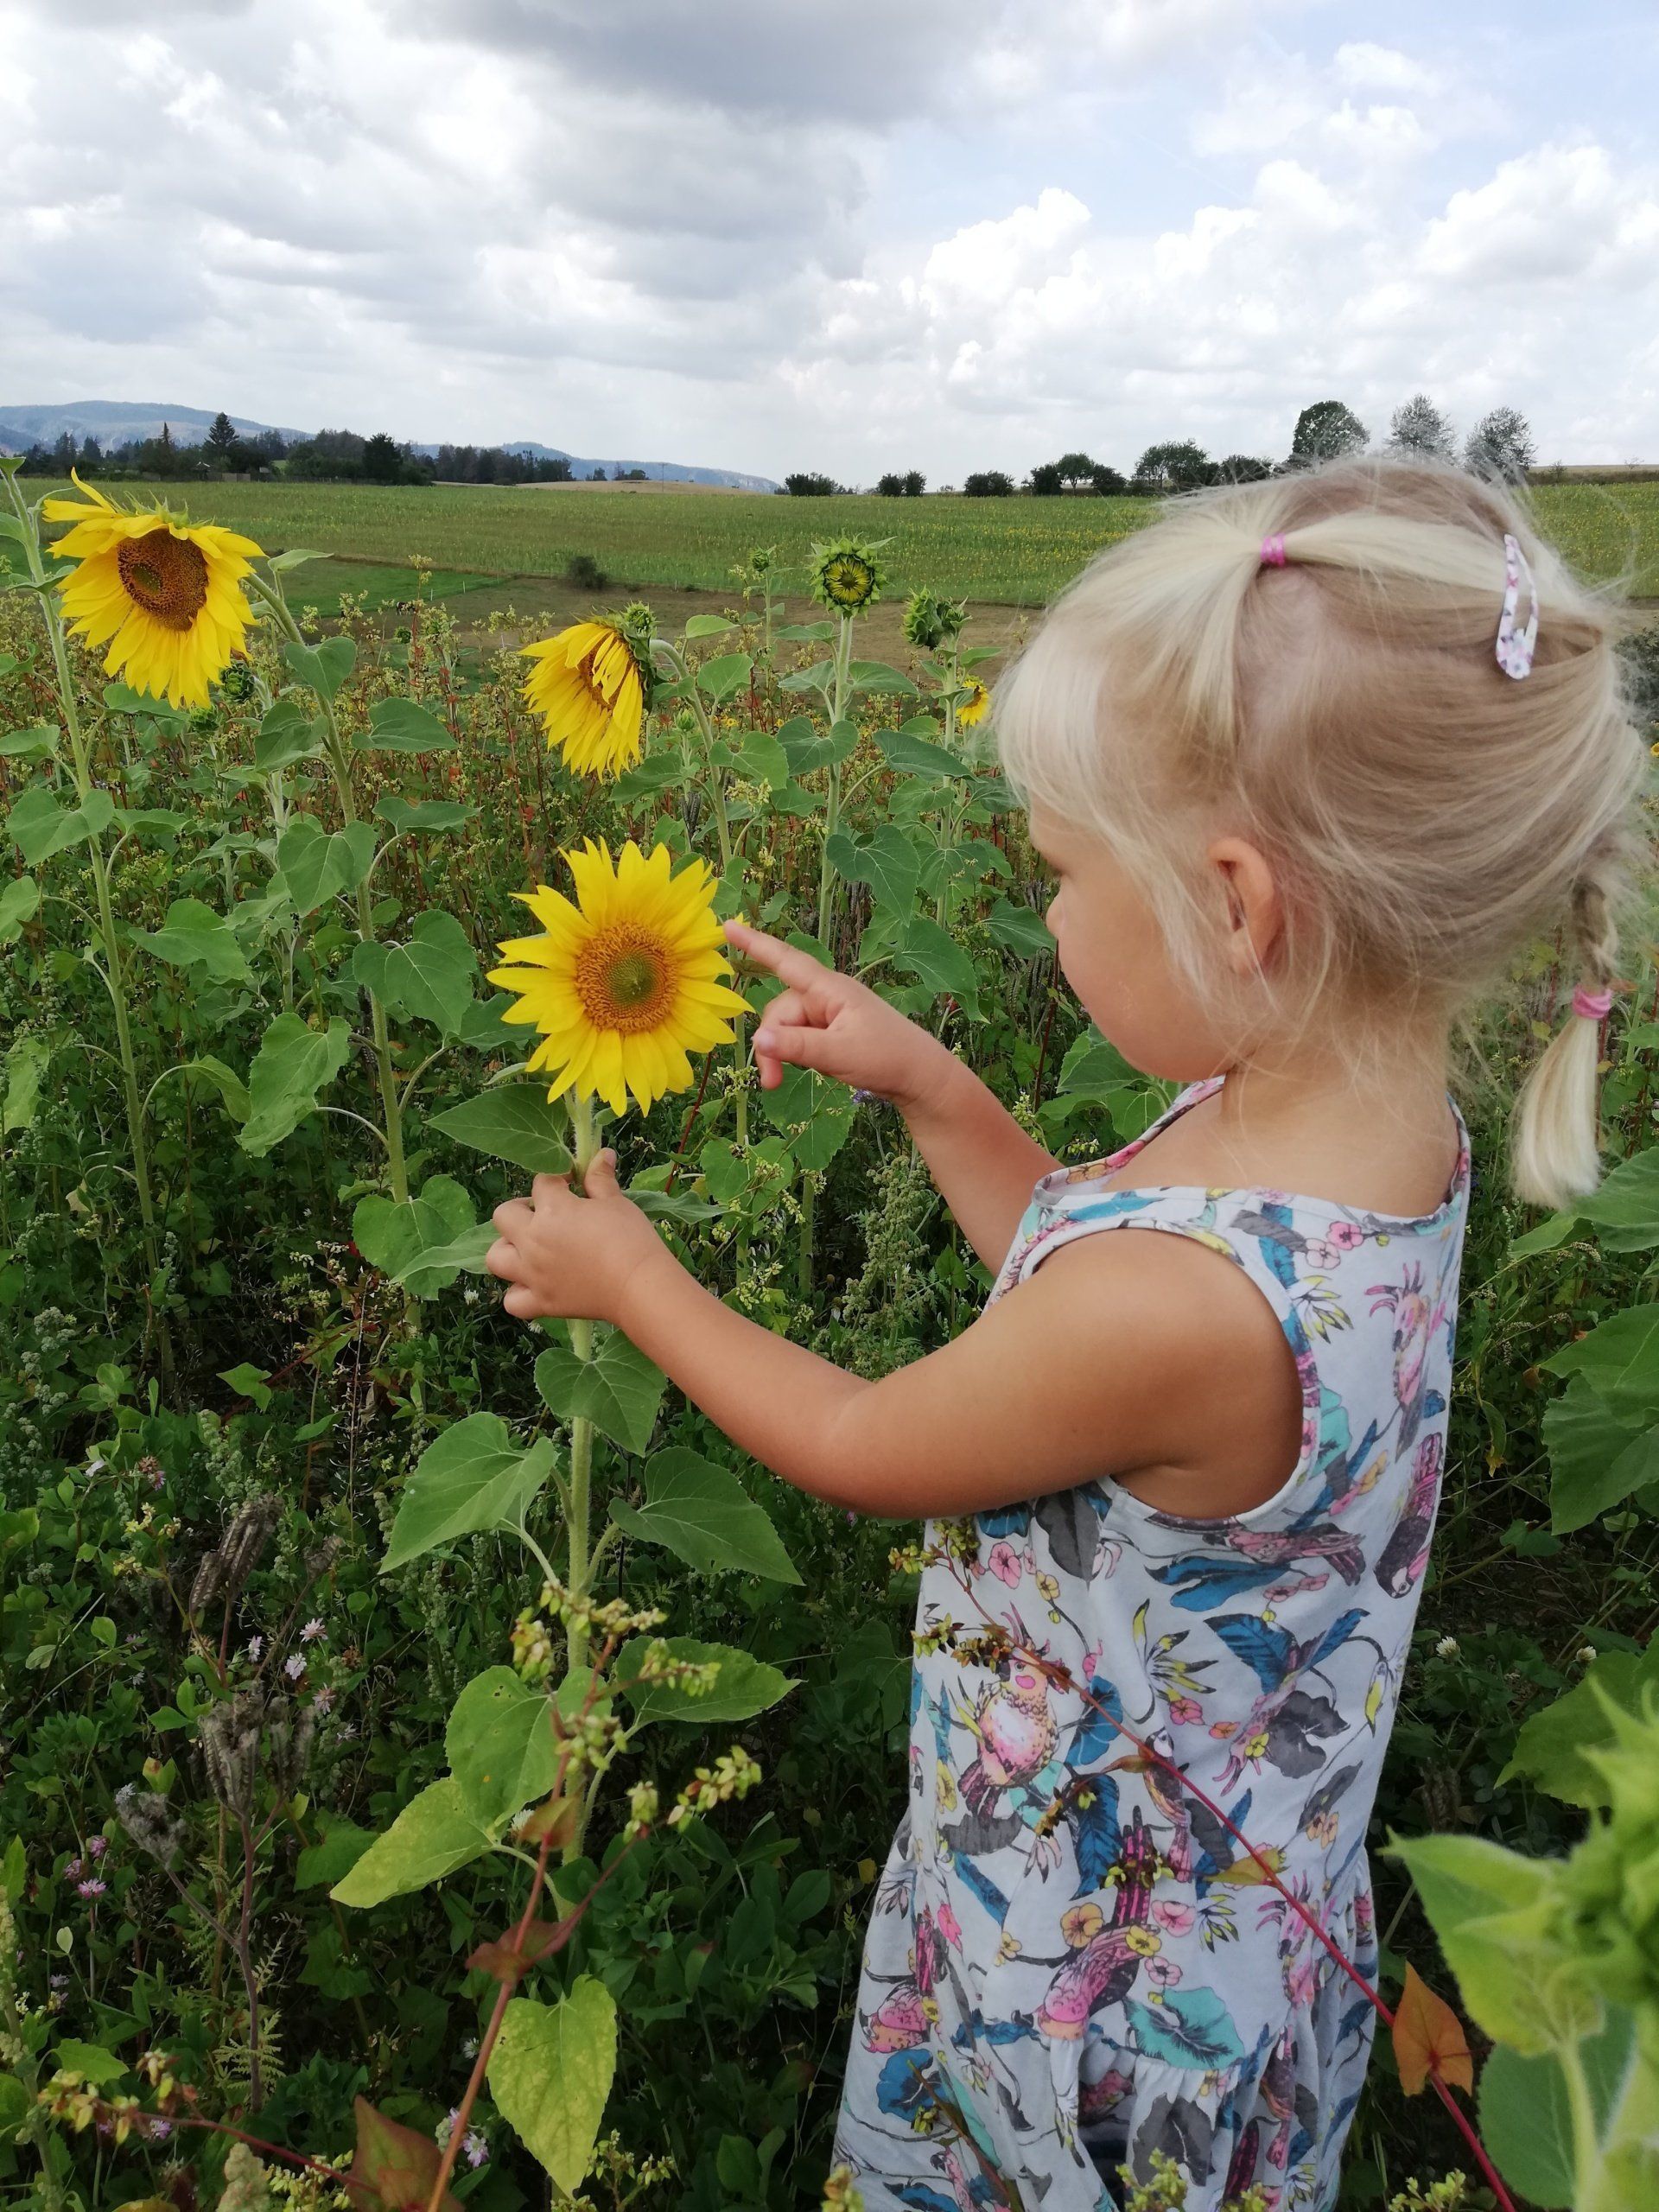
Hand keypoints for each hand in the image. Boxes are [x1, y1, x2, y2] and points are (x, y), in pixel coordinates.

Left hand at [485, 1149, 663, 1324]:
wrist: (639, 1286)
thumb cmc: (630, 1239)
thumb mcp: (616, 1202)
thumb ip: (601, 1178)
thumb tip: (603, 1153)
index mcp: (552, 1210)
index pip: (542, 1182)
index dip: (557, 1178)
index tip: (572, 1184)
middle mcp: (533, 1240)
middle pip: (503, 1215)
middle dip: (520, 1210)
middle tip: (544, 1215)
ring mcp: (532, 1274)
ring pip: (496, 1258)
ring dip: (508, 1249)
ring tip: (529, 1249)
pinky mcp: (541, 1302)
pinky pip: (511, 1300)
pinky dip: (518, 1292)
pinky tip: (535, 1284)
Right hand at [722, 918, 950, 1109]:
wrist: (920, 1076)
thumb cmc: (886, 1057)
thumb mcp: (838, 1054)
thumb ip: (796, 1046)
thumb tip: (757, 1038)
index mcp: (830, 989)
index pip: (786, 961)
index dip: (755, 944)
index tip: (727, 926)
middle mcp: (826, 996)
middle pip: (780, 1011)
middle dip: (771, 1044)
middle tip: (771, 1083)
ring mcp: (828, 1013)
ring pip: (786, 1028)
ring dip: (781, 1054)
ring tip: (780, 1084)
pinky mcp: (831, 1030)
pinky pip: (800, 1037)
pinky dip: (795, 1054)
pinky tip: (808, 1069)